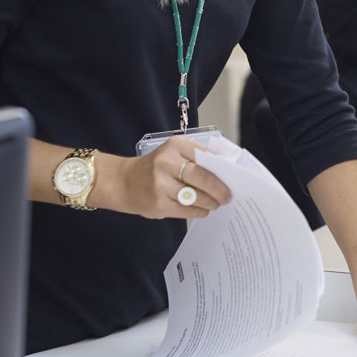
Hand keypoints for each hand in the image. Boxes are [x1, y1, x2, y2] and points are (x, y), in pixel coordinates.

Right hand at [94, 137, 232, 219]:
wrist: (123, 182)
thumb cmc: (155, 167)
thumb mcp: (174, 153)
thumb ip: (197, 158)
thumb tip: (227, 169)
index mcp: (174, 146)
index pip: (205, 157)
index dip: (222, 169)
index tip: (233, 177)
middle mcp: (166, 163)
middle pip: (202, 177)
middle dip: (219, 189)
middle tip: (228, 196)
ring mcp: (160, 185)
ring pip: (195, 196)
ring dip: (210, 202)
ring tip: (216, 203)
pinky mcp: (158, 204)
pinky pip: (186, 210)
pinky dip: (199, 211)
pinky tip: (203, 209)